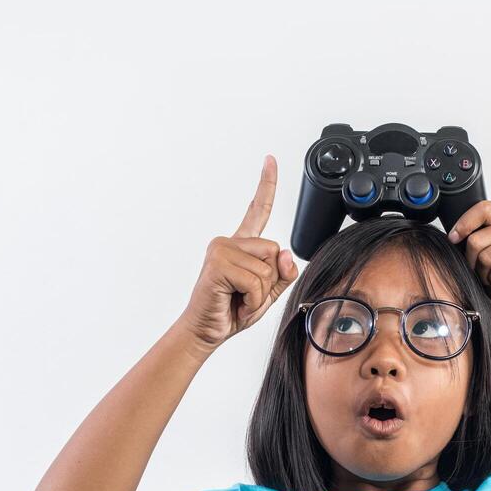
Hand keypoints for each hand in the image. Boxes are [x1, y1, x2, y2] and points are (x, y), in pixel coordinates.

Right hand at [179, 155, 300, 351]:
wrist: (206, 331)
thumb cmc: (232, 311)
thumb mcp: (267, 293)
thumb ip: (282, 273)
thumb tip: (284, 253)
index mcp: (241, 245)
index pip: (258, 210)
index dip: (266, 184)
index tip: (270, 159)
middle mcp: (229, 242)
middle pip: (274, 251)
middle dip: (269, 281)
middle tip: (245, 295)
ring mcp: (221, 250)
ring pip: (266, 268)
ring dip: (259, 294)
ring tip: (238, 300)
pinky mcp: (217, 263)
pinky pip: (255, 281)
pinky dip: (252, 300)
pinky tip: (235, 303)